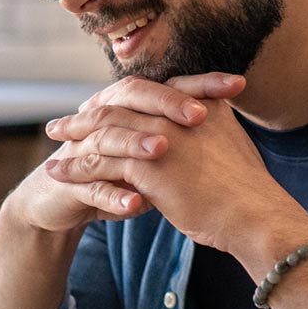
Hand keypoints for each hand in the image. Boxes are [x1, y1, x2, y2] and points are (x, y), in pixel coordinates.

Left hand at [40, 73, 307, 270]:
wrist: (255, 214)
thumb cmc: (248, 190)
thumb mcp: (232, 146)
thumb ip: (214, 132)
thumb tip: (208, 134)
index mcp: (198, 102)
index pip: (150, 94)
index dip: (121, 99)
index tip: (98, 105)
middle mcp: (177, 112)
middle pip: (121, 103)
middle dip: (87, 112)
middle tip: (63, 121)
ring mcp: (161, 135)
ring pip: (104, 130)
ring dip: (73, 135)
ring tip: (52, 142)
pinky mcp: (147, 165)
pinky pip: (98, 163)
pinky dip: (74, 168)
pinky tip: (56, 174)